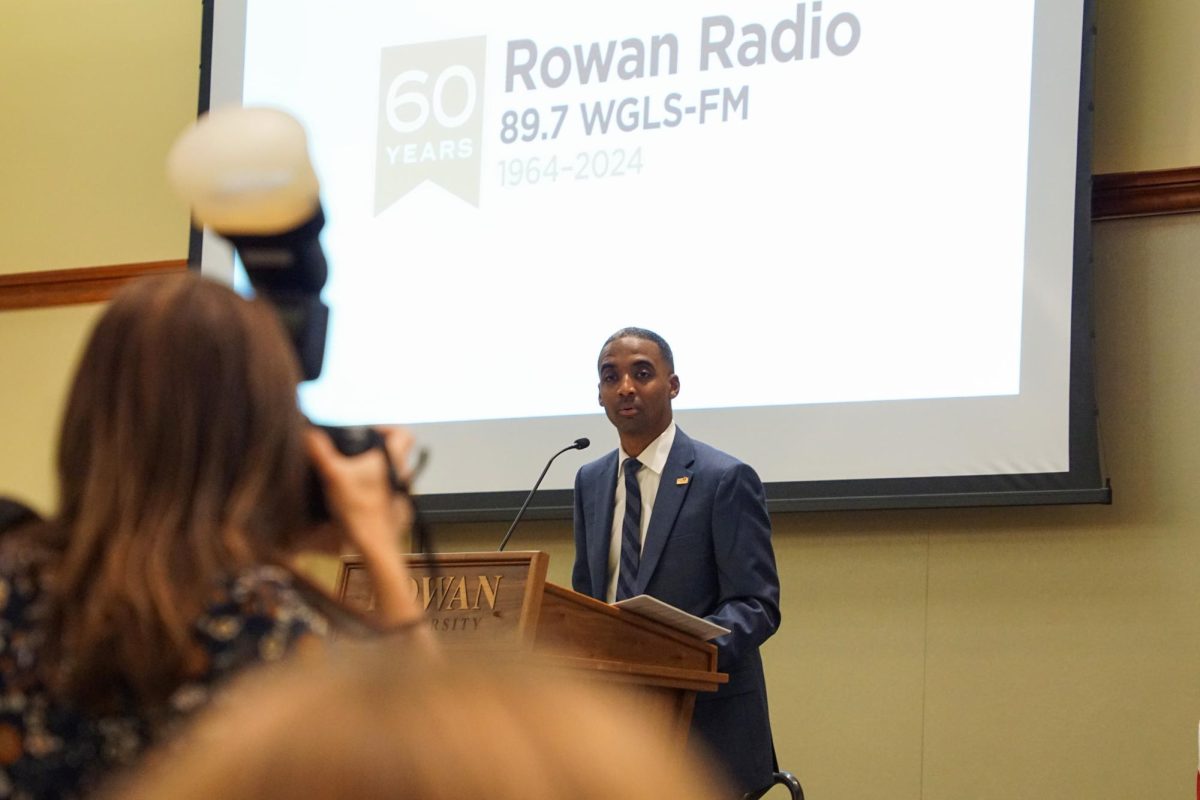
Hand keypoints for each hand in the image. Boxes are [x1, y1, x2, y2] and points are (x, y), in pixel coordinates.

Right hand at [305, 426, 428, 633]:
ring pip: (391, 476)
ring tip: (350, 478)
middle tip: (353, 456)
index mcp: (393, 460)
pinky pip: (389, 495)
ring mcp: (403, 495)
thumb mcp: (334, 475)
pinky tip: (356, 500)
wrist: (375, 547)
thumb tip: (308, 432)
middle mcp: (402, 475)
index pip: (403, 434)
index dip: (387, 429)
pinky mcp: (399, 512)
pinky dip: (375, 493)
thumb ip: (320, 451)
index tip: (368, 433)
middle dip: (374, 453)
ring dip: (374, 474)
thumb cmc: (359, 509)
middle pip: (395, 454)